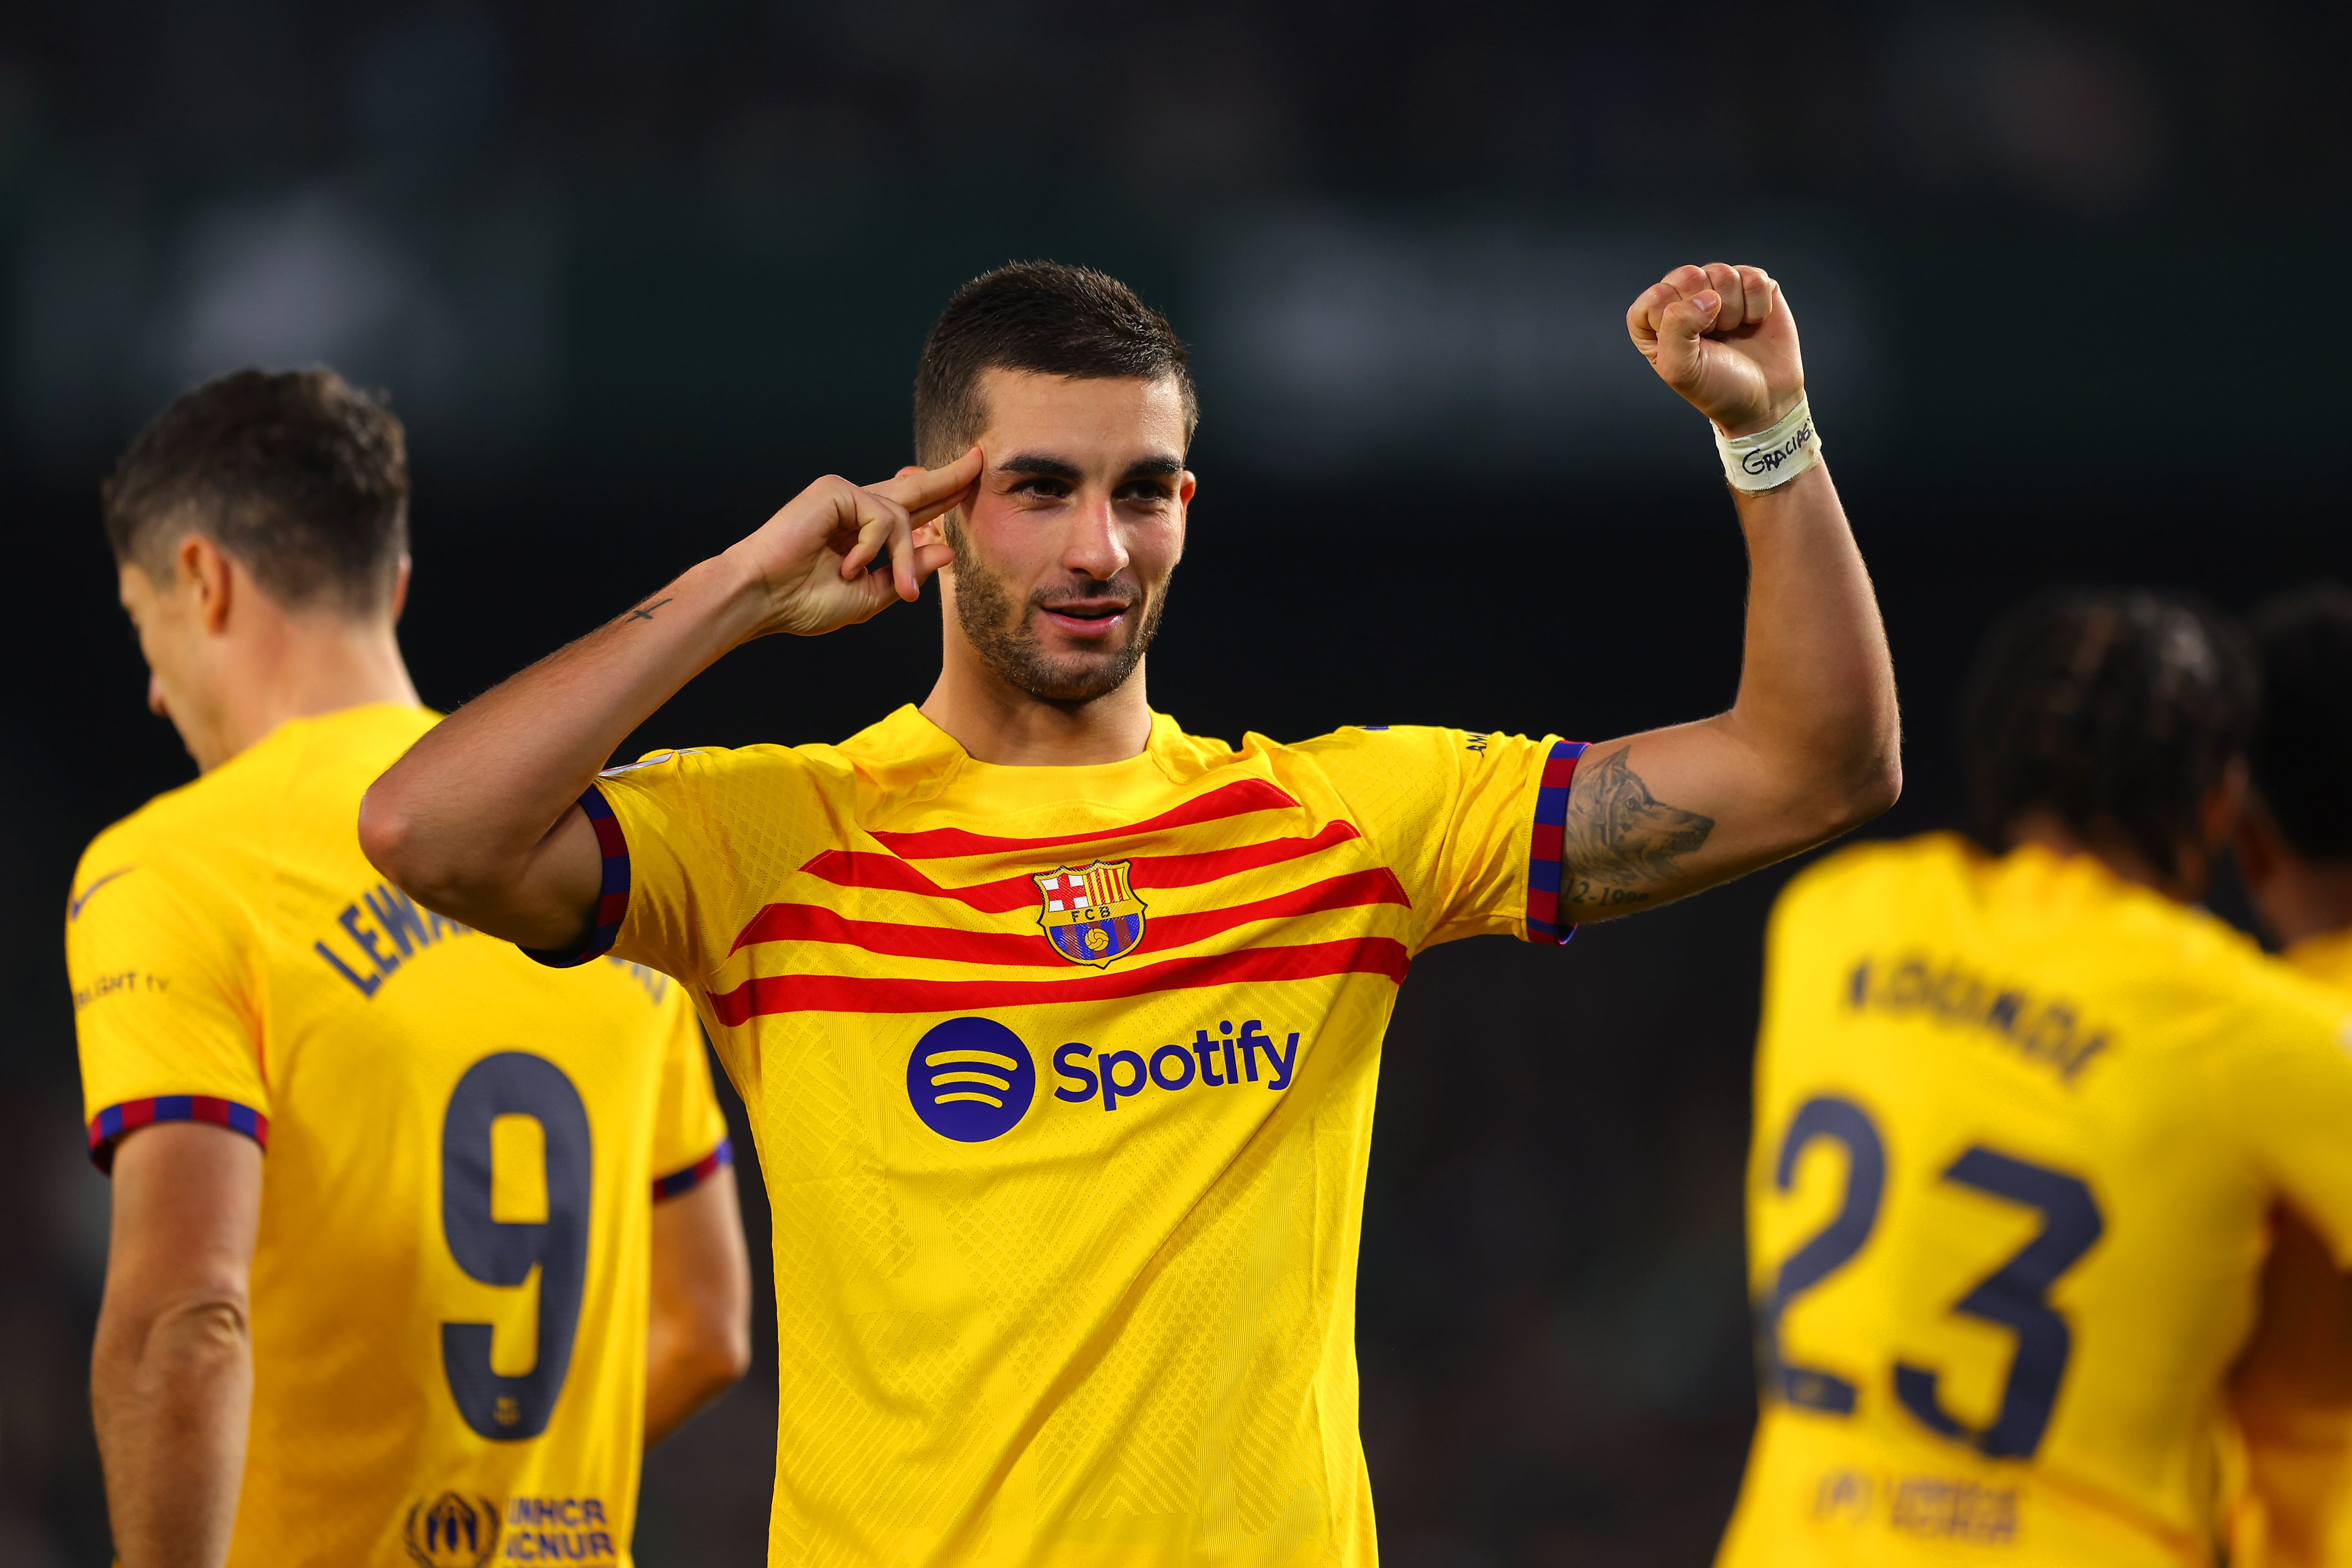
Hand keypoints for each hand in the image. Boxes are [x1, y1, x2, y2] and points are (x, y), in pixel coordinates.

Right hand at [726, 448, 980, 637]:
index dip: (942, 496)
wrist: (763, 598)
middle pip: (914, 489)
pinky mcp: (835, 489)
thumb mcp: (870, 597)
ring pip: (901, 518)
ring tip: (897, 589)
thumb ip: (907, 573)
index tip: (969, 480)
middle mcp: (856, 507)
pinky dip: (873, 548)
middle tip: (980, 460)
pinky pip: (880, 517)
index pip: (912, 511)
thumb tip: (947, 549)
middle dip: (949, 478)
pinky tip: (850, 567)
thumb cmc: (804, 601)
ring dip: (904, 559)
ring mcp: (845, 495)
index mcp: (863, 532)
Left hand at [1626, 263, 1803, 436]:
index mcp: (1653, 319)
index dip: (1677, 319)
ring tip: (1732, 331)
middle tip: (1713, 337)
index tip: (1691, 344)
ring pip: (1723, 273)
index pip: (1656, 296)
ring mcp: (1718, 288)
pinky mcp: (1751, 285)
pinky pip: (1754, 278)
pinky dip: (1758, 306)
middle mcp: (1683, 298)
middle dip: (1706, 312)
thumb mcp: (1681, 369)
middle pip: (1689, 275)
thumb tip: (1707, 297)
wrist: (1764, 397)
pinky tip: (1753, 323)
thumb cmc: (1716, 386)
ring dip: (1733, 311)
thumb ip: (1676, 329)